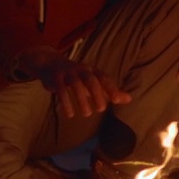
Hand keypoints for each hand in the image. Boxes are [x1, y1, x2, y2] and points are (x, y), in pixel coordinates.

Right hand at [14, 45, 131, 117]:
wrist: (49, 64)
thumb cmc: (76, 76)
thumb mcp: (94, 82)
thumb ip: (110, 91)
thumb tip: (129, 99)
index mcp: (92, 70)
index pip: (104, 77)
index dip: (111, 88)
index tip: (117, 100)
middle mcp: (81, 69)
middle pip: (90, 79)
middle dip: (96, 94)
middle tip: (101, 110)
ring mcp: (67, 73)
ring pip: (75, 85)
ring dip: (81, 100)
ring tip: (87, 114)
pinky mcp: (55, 78)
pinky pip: (61, 90)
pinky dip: (65, 102)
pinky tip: (70, 114)